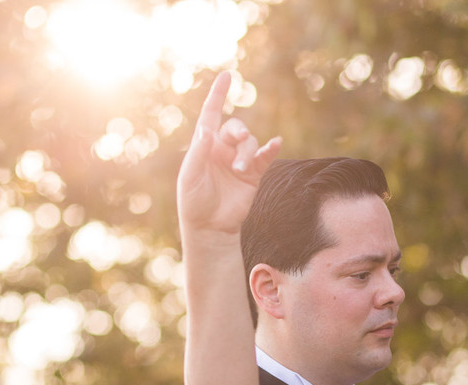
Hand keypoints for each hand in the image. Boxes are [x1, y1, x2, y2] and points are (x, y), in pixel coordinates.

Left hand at [176, 72, 280, 238]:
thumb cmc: (194, 201)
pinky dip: (270, 149)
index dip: (218, 94)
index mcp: (205, 145)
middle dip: (240, 133)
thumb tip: (208, 128)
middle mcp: (222, 149)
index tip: (226, 75)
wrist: (210, 227)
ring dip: (247, 153)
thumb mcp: (191, 176)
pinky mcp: (253, 175)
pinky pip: (265, 157)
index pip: (211, 114)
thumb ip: (200, 152)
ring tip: (240, 170)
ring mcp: (239, 161)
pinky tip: (276, 144)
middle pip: (237, 128)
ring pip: (251, 144)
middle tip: (240, 141)